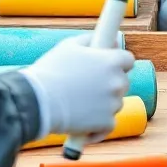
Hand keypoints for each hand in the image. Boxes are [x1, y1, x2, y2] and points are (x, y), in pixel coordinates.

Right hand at [20, 33, 135, 143]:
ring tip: (79, 104)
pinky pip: (108, 124)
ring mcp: (114, 103)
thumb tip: (108, 40)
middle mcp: (117, 82)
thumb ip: (90, 40)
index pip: (128, 60)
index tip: (106, 67)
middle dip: (109, 84)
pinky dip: (99, 126)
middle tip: (88, 86)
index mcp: (112, 61)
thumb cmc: (51, 71)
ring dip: (103, 104)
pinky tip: (85, 124)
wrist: (37, 101)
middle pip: (122, 82)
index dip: (117, 63)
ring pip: (115, 103)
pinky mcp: (106, 123)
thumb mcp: (68, 46)